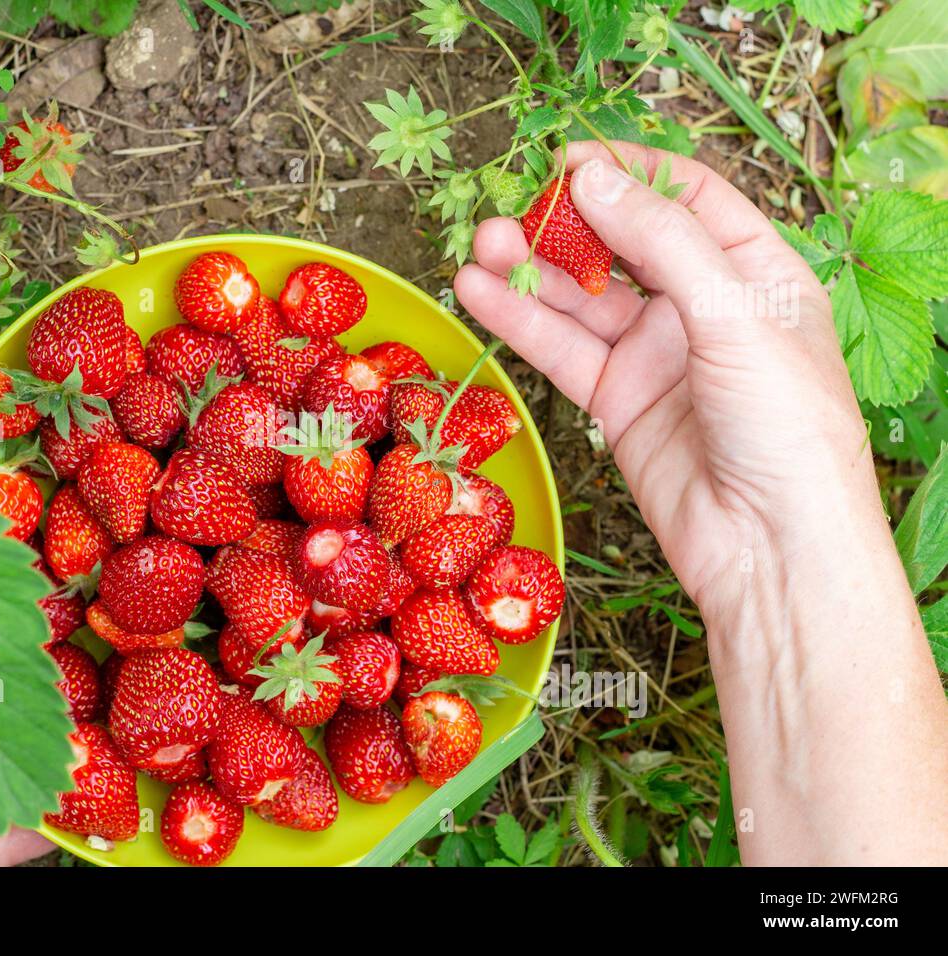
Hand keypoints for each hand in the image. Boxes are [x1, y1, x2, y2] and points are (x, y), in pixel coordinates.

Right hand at [456, 141, 947, 864]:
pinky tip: (478, 294)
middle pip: (625, 245)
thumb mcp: (735, 316)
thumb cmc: (787, 429)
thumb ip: (661, 241)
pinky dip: (521, 323)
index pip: (690, 199)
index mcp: (758, 273)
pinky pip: (563, 351)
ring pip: (583, 299)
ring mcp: (657, 357)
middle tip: (516, 207)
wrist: (771, 550)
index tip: (572, 159)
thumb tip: (592, 177)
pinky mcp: (618, 403)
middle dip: (571, 224)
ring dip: (531, 272)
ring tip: (480, 245)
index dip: (632, 172)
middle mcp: (704, 309)